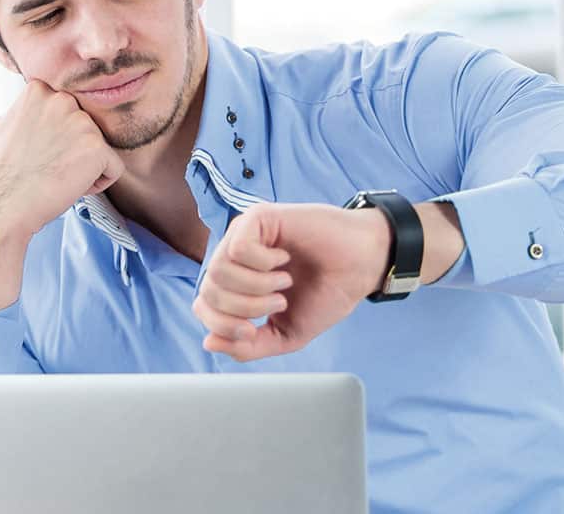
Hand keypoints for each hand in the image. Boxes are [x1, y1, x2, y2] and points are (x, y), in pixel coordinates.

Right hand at [0, 78, 124, 311]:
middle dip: (73, 151)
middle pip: (87, 128)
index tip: (39, 152)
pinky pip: (113, 168)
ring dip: (84, 167)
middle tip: (49, 167)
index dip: (57, 137)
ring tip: (57, 177)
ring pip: (100, 149)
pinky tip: (70, 187)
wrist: (3, 206)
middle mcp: (62, 99)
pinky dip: (97, 184)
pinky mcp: (97, 147)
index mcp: (39, 89)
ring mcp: (82, 122)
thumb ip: (21, 113)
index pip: (69, 111)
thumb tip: (24, 112)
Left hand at [192, 203, 390, 361]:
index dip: (222, 326)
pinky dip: (262, 264)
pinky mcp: (258, 217)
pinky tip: (284, 260)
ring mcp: (244, 234)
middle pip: (208, 291)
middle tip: (279, 303)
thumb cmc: (326, 293)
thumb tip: (209, 342)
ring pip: (219, 271)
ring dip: (256, 287)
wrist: (361, 268)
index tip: (254, 329)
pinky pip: (238, 248)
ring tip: (283, 283)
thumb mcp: (285, 333)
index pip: (202, 306)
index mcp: (237, 282)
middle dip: (243, 309)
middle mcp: (234, 256)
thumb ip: (250, 346)